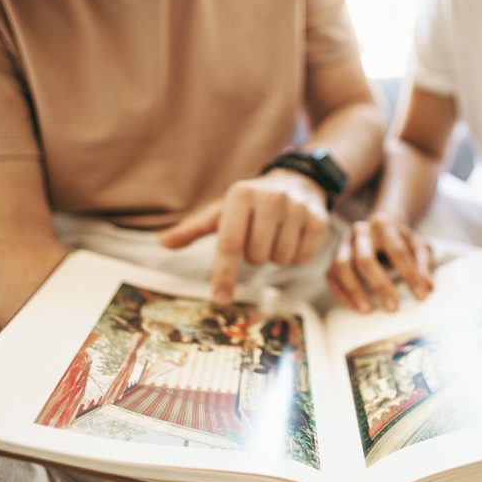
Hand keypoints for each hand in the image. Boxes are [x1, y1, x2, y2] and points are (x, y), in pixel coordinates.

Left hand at [159, 170, 330, 304]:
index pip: (229, 244)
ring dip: (274, 256)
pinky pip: (302, 258)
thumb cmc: (250, 204)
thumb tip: (162, 242)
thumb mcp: (222, 212)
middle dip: (254, 255)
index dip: (224, 274)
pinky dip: (295, 256)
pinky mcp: (319, 220)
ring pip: (280, 259)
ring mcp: (297, 208)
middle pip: (256, 256)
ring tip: (275, 235)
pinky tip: (292, 237)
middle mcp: (271, 198)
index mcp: (241, 195)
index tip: (220, 299)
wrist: (296, 182)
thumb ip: (193, 229)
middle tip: (257, 237)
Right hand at [327, 212, 432, 311]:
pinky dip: (341, 294)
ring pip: (341, 266)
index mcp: (383, 224)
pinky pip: (331, 276)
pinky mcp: (332, 256)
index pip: (397, 251)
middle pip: (365, 259)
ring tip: (368, 310)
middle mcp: (360, 231)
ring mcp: (343, 243)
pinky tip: (355, 307)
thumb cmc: (399, 240)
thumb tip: (427, 287)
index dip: (410, 274)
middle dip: (379, 285)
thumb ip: (423, 264)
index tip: (420, 295)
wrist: (377, 227)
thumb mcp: (416, 245)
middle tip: (393, 308)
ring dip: (354, 290)